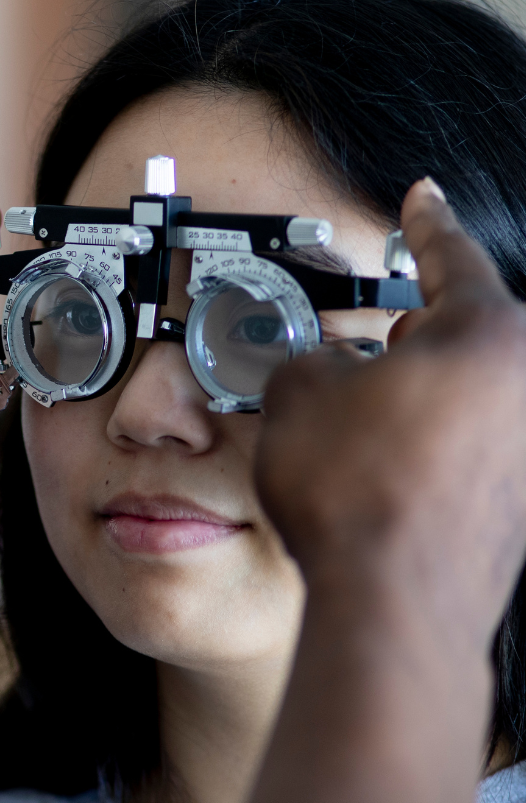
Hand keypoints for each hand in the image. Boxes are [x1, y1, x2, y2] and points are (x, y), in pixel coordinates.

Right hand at [257, 178, 525, 641]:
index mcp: (487, 337)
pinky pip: (469, 440)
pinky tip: (382, 469)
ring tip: (359, 423)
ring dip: (413, 393)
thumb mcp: (299, 393)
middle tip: (362, 343)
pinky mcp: (520, 496)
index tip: (422, 199)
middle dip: (405, 334)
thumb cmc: (360, 498)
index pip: (451, 254)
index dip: (424, 222)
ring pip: (464, 390)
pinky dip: (427, 440)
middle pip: (461, 330)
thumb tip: (329, 364)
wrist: (393, 603)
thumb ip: (314, 355)